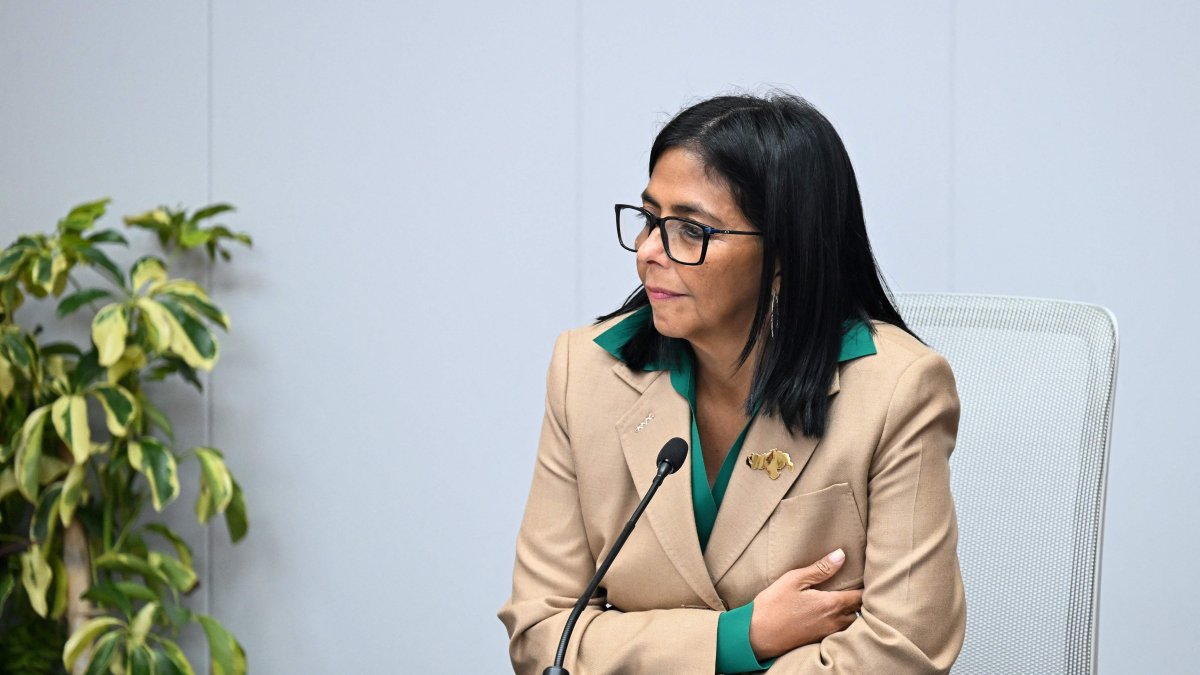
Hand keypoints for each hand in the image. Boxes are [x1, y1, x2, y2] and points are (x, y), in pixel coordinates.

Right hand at [748, 549, 862, 659]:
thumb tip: (841, 555)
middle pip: (859, 612)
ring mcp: (827, 634)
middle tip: (857, 588)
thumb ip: (820, 569)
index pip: (860, 596)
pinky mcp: (818, 640)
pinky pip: (839, 632)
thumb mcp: (794, 580)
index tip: (865, 578)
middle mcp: (834, 622)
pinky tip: (832, 615)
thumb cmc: (773, 605)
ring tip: (847, 601)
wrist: (756, 635)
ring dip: (852, 613)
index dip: (866, 587)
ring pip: (850, 624)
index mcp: (831, 605)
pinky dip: (842, 623)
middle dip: (861, 601)